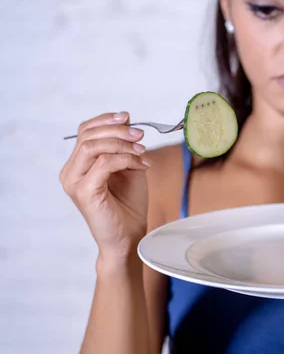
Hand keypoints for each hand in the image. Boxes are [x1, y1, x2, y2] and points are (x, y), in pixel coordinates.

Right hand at [60, 112, 150, 263]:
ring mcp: (74, 182)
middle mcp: (70, 172)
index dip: (106, 120)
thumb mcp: (128, 168)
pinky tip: (142, 165)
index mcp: (78, 164)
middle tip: (140, 135)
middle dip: (117, 130)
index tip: (128, 117)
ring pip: (92, 146)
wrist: (129, 236)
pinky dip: (126, 159)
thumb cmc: (128, 205)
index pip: (85, 131)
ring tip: (142, 150)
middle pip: (88, 135)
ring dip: (121, 143)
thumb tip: (129, 124)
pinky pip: (104, 163)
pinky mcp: (85, 192)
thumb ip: (124, 147)